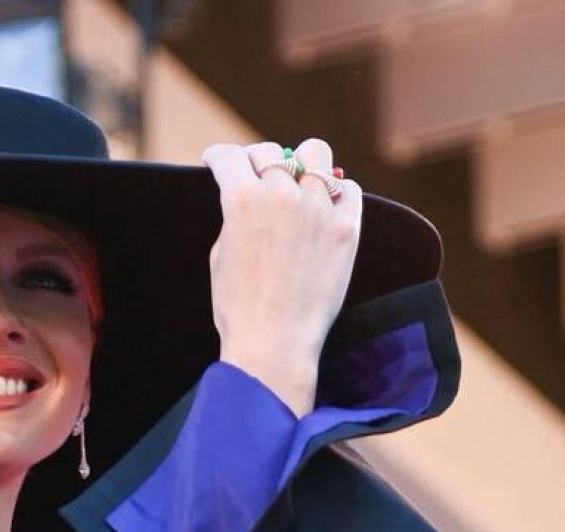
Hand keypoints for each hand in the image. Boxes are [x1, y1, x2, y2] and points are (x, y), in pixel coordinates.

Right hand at [201, 137, 363, 415]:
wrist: (274, 345)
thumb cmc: (240, 310)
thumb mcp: (222, 256)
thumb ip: (235, 218)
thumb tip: (249, 198)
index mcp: (241, 201)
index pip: (228, 157)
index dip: (217, 156)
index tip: (215, 160)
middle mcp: (281, 195)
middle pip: (271, 153)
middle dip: (257, 163)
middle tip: (257, 177)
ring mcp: (317, 209)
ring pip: (315, 155)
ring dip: (304, 164)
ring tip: (301, 181)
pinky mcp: (346, 228)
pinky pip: (349, 190)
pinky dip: (337, 193)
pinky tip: (328, 206)